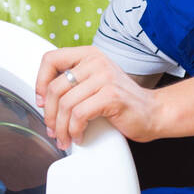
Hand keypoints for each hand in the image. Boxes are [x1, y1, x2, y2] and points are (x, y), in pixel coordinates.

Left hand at [35, 47, 160, 148]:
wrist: (154, 113)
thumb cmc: (123, 102)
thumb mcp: (95, 83)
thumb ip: (74, 83)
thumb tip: (43, 99)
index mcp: (89, 55)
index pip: (50, 60)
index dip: (39, 82)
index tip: (41, 100)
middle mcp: (96, 61)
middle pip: (54, 88)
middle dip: (49, 115)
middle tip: (53, 130)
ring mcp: (104, 77)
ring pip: (65, 104)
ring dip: (61, 128)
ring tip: (65, 138)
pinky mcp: (111, 96)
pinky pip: (79, 115)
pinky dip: (75, 130)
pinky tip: (79, 137)